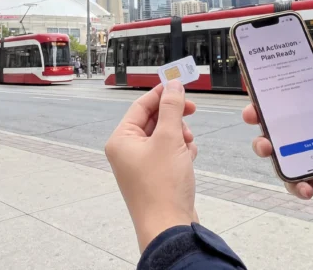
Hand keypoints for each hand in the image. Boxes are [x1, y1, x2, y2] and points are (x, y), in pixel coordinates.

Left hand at [106, 80, 198, 252]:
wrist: (168, 227)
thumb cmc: (162, 186)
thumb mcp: (169, 138)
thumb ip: (171, 108)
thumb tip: (172, 85)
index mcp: (121, 140)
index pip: (141, 106)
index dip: (161, 94)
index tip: (180, 86)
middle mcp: (127, 152)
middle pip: (152, 120)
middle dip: (173, 118)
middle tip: (192, 112)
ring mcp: (140, 166)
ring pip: (162, 137)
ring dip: (179, 135)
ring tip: (188, 144)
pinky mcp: (155, 178)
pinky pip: (168, 154)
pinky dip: (180, 151)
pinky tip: (189, 158)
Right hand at [245, 61, 312, 218]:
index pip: (291, 104)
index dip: (270, 96)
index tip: (256, 88)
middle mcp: (311, 137)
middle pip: (276, 127)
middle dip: (259, 121)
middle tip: (253, 117)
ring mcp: (310, 160)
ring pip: (277, 154)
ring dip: (267, 150)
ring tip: (269, 150)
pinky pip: (294, 183)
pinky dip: (295, 185)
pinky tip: (305, 187)